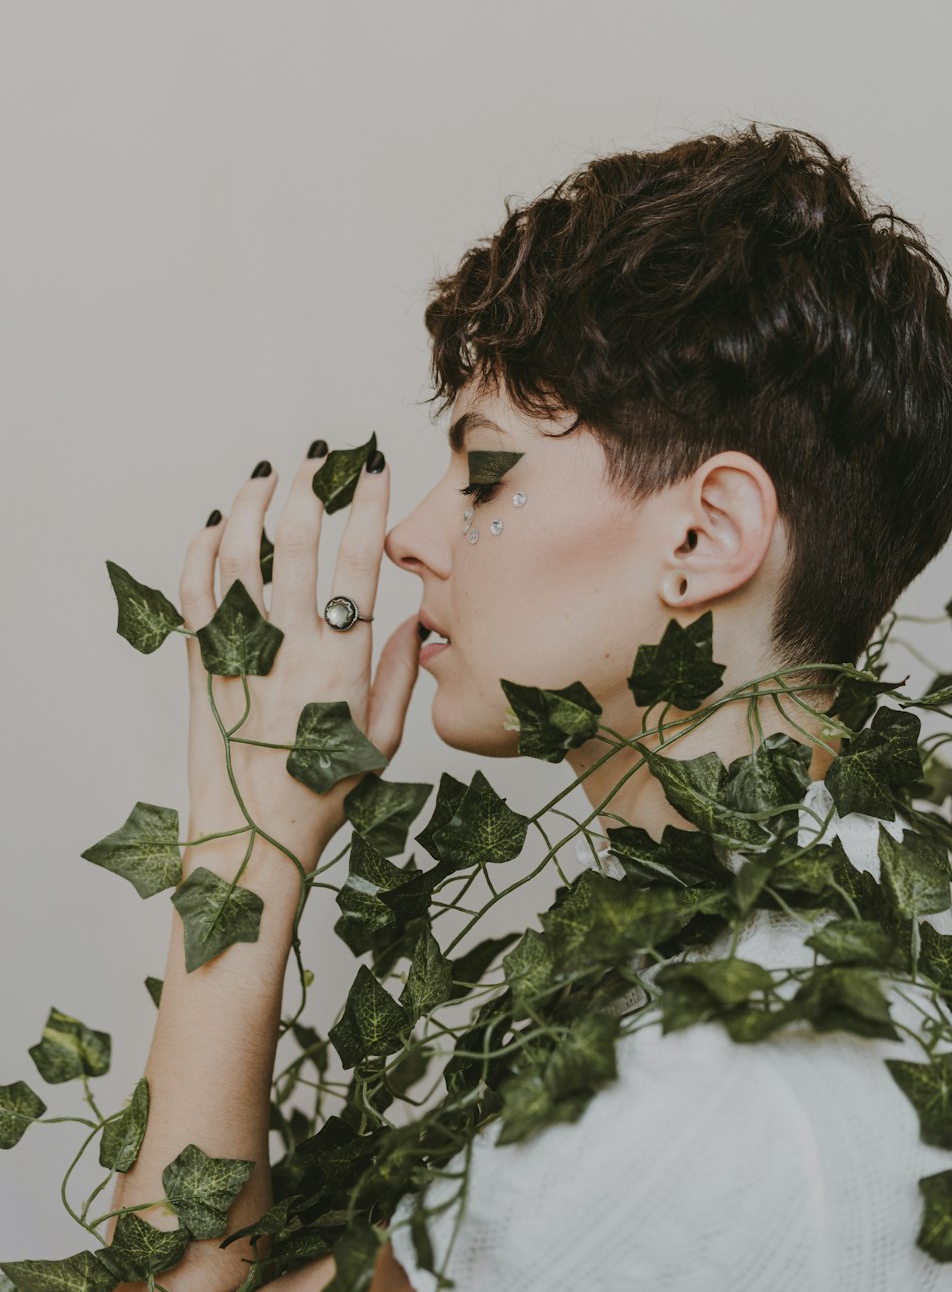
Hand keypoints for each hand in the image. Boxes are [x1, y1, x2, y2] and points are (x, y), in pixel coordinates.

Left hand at [178, 447, 419, 876]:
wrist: (254, 832)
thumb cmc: (323, 793)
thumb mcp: (384, 738)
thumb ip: (401, 673)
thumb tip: (417, 619)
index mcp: (342, 661)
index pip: (360, 562)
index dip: (369, 507)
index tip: (375, 468)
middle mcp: (289, 646)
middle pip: (295, 541)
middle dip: (309, 487)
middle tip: (318, 459)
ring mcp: (241, 650)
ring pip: (238, 553)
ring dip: (253, 504)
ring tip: (266, 475)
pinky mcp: (201, 660)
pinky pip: (194, 589)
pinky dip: (202, 548)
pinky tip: (218, 525)